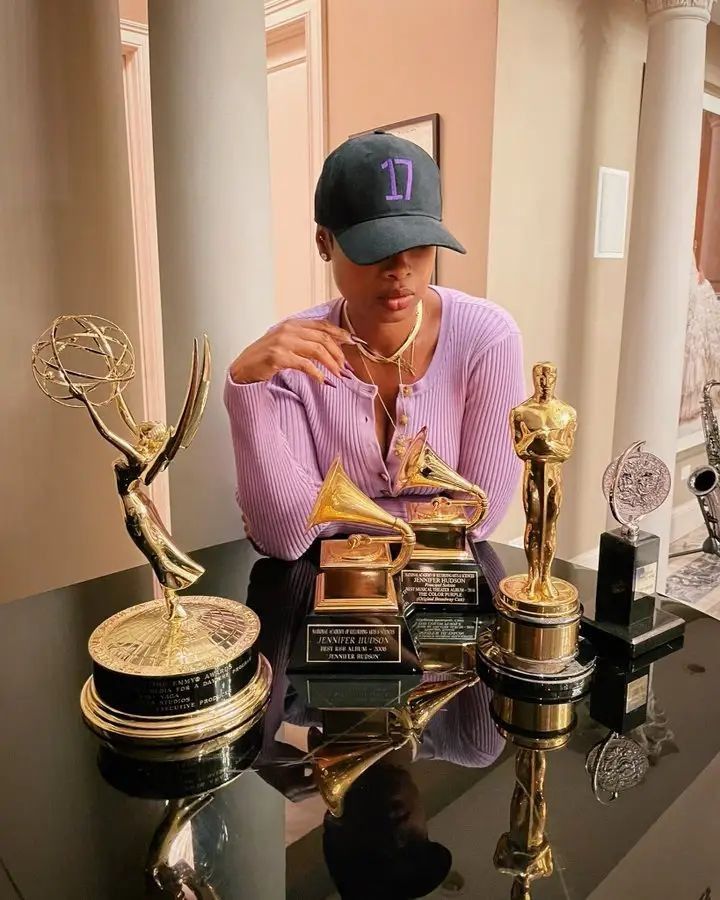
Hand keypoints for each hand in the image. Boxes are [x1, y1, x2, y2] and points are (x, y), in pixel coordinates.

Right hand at [229, 319, 352, 384]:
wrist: (243, 368)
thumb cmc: (265, 357)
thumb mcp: (286, 343)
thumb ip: (305, 340)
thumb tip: (331, 346)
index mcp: (292, 323)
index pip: (322, 325)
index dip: (339, 333)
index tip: (353, 342)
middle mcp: (288, 329)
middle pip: (323, 338)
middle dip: (338, 353)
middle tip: (346, 367)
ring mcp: (282, 342)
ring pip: (317, 350)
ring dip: (331, 364)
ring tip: (338, 375)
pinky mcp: (278, 357)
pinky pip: (305, 365)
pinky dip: (317, 374)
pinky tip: (323, 381)